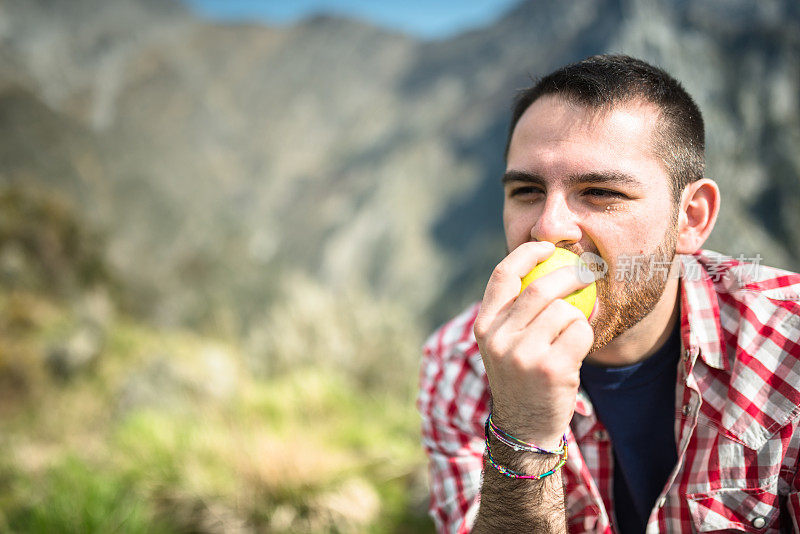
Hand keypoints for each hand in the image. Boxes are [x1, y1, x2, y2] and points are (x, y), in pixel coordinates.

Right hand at [474, 241, 593, 448]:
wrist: (524, 429)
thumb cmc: (521, 379)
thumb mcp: (504, 345)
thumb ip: (514, 313)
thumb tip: (545, 266)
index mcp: (483, 327)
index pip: (503, 275)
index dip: (526, 254)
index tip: (548, 248)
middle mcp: (498, 338)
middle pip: (540, 288)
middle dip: (570, 274)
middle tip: (587, 272)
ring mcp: (523, 354)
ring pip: (564, 311)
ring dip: (577, 316)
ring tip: (572, 334)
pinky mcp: (550, 368)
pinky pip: (580, 332)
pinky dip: (586, 335)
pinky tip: (577, 351)